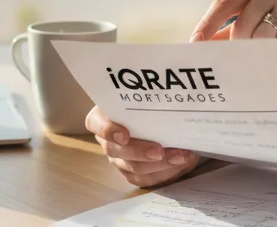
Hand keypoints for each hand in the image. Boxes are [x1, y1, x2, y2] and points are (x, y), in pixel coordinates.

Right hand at [85, 105, 200, 187]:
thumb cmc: (149, 103)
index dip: (107, 130)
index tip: (125, 135)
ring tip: (181, 157)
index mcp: (104, 117)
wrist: (156, 118)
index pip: (95, 123)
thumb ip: (150, 98)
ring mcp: (119, 159)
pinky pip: (145, 179)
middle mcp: (108, 140)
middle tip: (160, 151)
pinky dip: (165, 173)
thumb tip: (171, 101)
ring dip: (160, 165)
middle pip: (116, 151)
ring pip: (133, 168)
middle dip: (141, 152)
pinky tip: (181, 165)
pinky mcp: (132, 172)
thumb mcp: (146, 97)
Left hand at [190, 0, 276, 60]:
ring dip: (261, 51)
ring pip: (262, 33)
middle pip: (242, 23)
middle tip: (240, 62)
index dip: (207, 24)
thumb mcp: (260, 23)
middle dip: (239, 46)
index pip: (224, 3)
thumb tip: (201, 46)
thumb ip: (231, 31)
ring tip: (268, 58)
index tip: (194, 44)